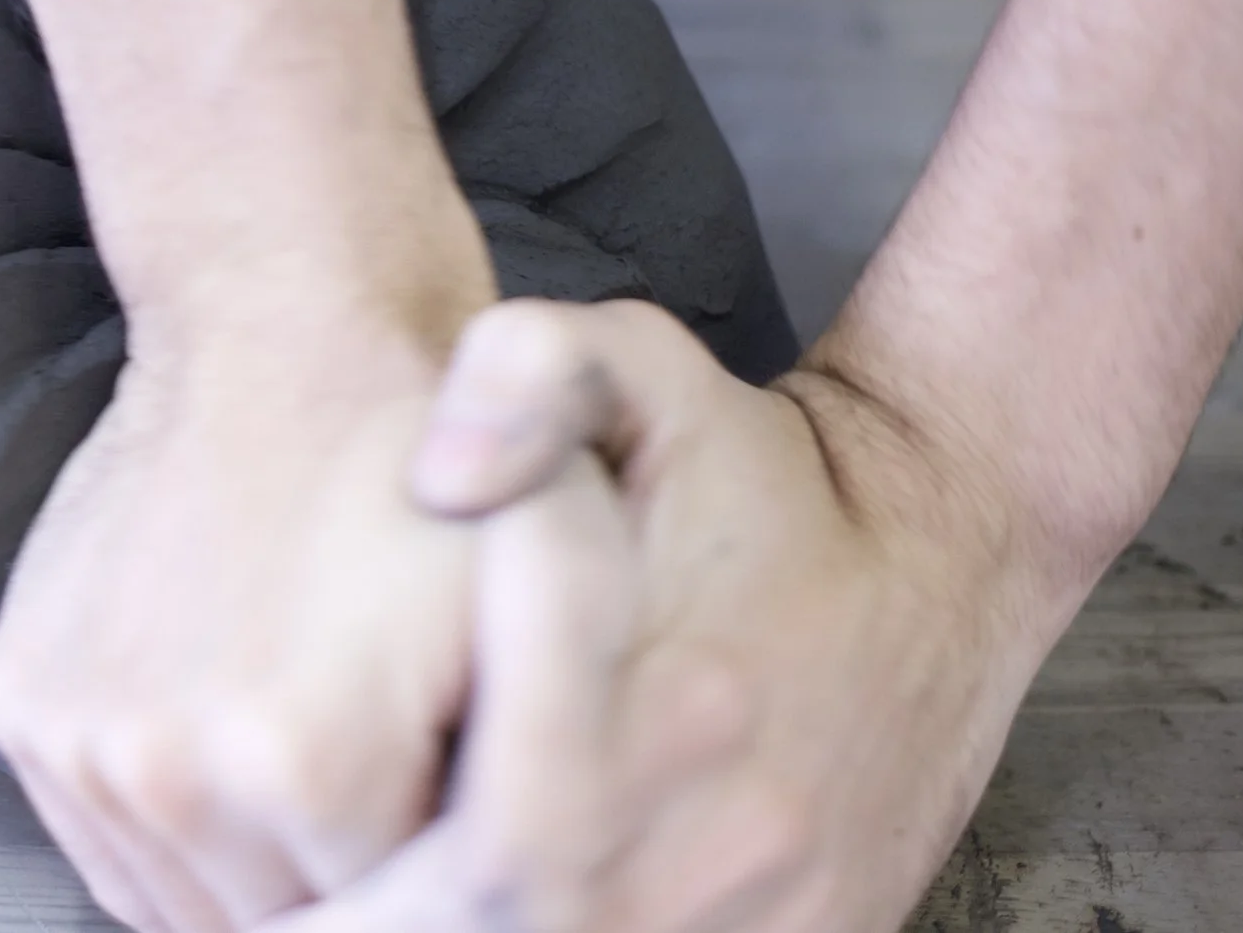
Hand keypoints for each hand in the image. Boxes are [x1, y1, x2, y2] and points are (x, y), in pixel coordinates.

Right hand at [0, 311, 480, 932]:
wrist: (287, 328)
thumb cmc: (428, 464)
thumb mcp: (545, 619)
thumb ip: (532, 799)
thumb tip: (529, 907)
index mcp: (305, 757)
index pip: (395, 922)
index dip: (436, 887)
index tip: (444, 826)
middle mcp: (169, 766)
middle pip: (283, 925)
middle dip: (348, 887)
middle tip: (384, 796)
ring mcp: (77, 737)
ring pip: (185, 902)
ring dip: (252, 868)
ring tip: (312, 767)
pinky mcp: (19, 702)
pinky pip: (107, 843)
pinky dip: (173, 829)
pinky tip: (234, 751)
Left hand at [263, 299, 1081, 932]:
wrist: (940, 544)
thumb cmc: (761, 465)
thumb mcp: (641, 366)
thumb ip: (531, 375)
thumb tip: (441, 475)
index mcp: (666, 711)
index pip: (492, 864)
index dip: (373, 886)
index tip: (302, 863)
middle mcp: (735, 846)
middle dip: (396, 929)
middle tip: (302, 911)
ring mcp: (784, 916)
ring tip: (368, 901)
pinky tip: (474, 905)